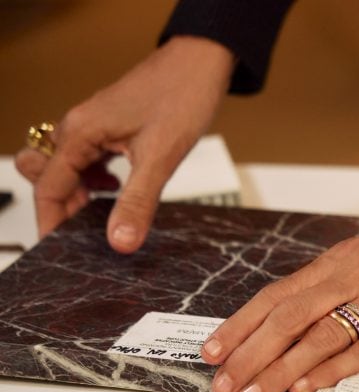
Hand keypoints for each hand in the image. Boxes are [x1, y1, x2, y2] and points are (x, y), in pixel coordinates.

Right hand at [14, 36, 233, 252]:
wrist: (201, 63)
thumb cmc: (180, 97)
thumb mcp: (160, 158)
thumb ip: (137, 202)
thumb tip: (120, 242)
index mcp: (79, 133)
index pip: (48, 188)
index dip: (51, 223)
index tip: (58, 251)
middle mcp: (78, 128)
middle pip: (54, 180)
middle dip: (66, 211)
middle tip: (90, 239)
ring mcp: (93, 126)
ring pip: (71, 170)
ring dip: (82, 196)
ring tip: (108, 219)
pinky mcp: (110, 126)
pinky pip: (88, 159)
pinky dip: (96, 180)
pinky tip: (120, 190)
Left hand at [202, 208, 358, 391]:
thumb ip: (328, 285)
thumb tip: (286, 317)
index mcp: (336, 265)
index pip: (276, 297)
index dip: (240, 326)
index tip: (213, 353)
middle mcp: (352, 281)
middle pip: (288, 319)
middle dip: (250, 355)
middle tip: (224, 386)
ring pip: (320, 337)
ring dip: (281, 370)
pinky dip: (334, 370)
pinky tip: (309, 388)